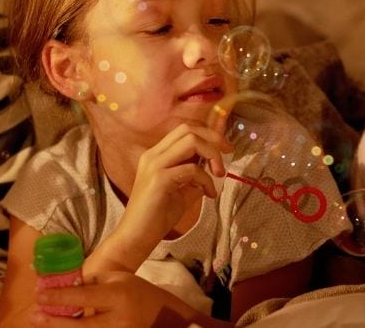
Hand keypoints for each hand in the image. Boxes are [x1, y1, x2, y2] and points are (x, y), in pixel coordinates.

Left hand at [29, 272, 207, 327]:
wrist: (161, 315)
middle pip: (81, 326)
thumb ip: (89, 283)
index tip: (39, 295)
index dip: (60, 297)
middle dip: (54, 322)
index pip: (85, 297)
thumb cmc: (134, 291)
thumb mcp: (115, 279)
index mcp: (119, 296)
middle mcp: (119, 320)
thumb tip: (59, 285)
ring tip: (41, 322)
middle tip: (34, 315)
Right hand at [110, 123, 232, 264]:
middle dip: (213, 138)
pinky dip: (206, 180)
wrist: (136, 236)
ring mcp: (154, 165)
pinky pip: (192, 169)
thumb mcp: (181, 190)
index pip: (184, 130)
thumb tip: (214, 167)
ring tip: (219, 174)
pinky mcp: (159, 179)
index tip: (224, 149)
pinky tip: (209, 194)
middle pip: (188, 129)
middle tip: (228, 154)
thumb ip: (195, 175)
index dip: (208, 134)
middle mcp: (153, 155)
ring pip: (191, 141)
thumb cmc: (157, 216)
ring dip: (212, 154)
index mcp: (156, 154)